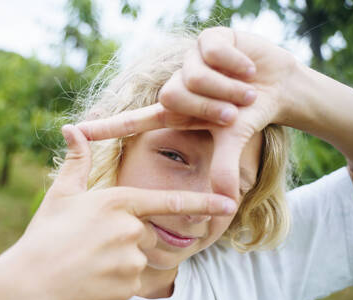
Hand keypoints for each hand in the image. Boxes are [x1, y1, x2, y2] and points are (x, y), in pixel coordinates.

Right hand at [0, 125, 237, 299]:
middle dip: (132, 239)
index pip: (169, 201)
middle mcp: (130, 229)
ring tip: (92, 263)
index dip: (203, 203)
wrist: (29, 285)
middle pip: (150, 234)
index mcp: (117, 202)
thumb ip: (76, 161)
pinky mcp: (128, 287)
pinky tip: (94, 280)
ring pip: (143, 259)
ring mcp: (131, 260)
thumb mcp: (61, 195)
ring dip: (125, 262)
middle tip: (96, 246)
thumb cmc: (44, 236)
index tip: (230, 203)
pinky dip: (120, 282)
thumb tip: (72, 127)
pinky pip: (136, 283)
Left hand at [77, 27, 296, 199]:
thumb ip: (223, 169)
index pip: (134, 121)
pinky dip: (238, 64)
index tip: (74, 132)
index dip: (106, 128)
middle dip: (210, 107)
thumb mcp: (233, 142)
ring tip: (247, 89)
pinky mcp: (208, 38)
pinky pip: (214, 51)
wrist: (278, 86)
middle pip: (174, 96)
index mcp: (176, 112)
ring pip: (195, 75)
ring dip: (229, 89)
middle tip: (235, 111)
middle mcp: (177, 85)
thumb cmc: (250, 115)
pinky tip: (248, 68)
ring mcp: (190, 60)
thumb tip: (224, 208)